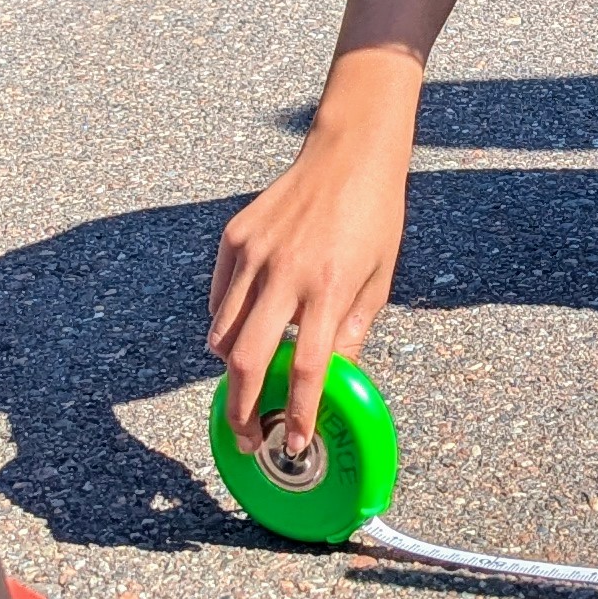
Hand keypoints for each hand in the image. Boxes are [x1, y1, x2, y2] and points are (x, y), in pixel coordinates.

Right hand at [207, 122, 410, 458]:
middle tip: (248, 435)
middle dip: (242, 409)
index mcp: (329, 289)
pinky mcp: (235, 237)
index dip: (299, 414)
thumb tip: (330, 380)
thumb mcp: (378, 281)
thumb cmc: (374, 217)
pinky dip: (225, 323)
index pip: (308, 368)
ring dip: (231, 368)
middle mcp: (285, 274)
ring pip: (222, 333)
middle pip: (247, 360)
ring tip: (247, 385)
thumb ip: (351, 333)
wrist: (349, 153)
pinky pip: (219, 297)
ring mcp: (254, 254)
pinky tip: (245, 329)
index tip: (294, 445)